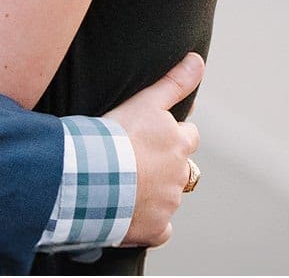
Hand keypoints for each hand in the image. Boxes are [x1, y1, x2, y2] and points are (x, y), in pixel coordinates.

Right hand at [103, 52, 203, 247]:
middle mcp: (180, 174)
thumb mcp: (145, 101)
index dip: (171, 136)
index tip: (150, 137)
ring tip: (121, 185)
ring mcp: (169, 204)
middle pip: (180, 169)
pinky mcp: (156, 229)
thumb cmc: (114, 136)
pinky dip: (150, 224)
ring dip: (152, 193)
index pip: (188, 137)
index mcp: (179, 144)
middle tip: (134, 161)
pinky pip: (160, 229)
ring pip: (168, 198)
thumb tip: (197, 59)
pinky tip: (129, 214)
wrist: (90, 177)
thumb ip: (174, 82)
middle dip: (164, 166)